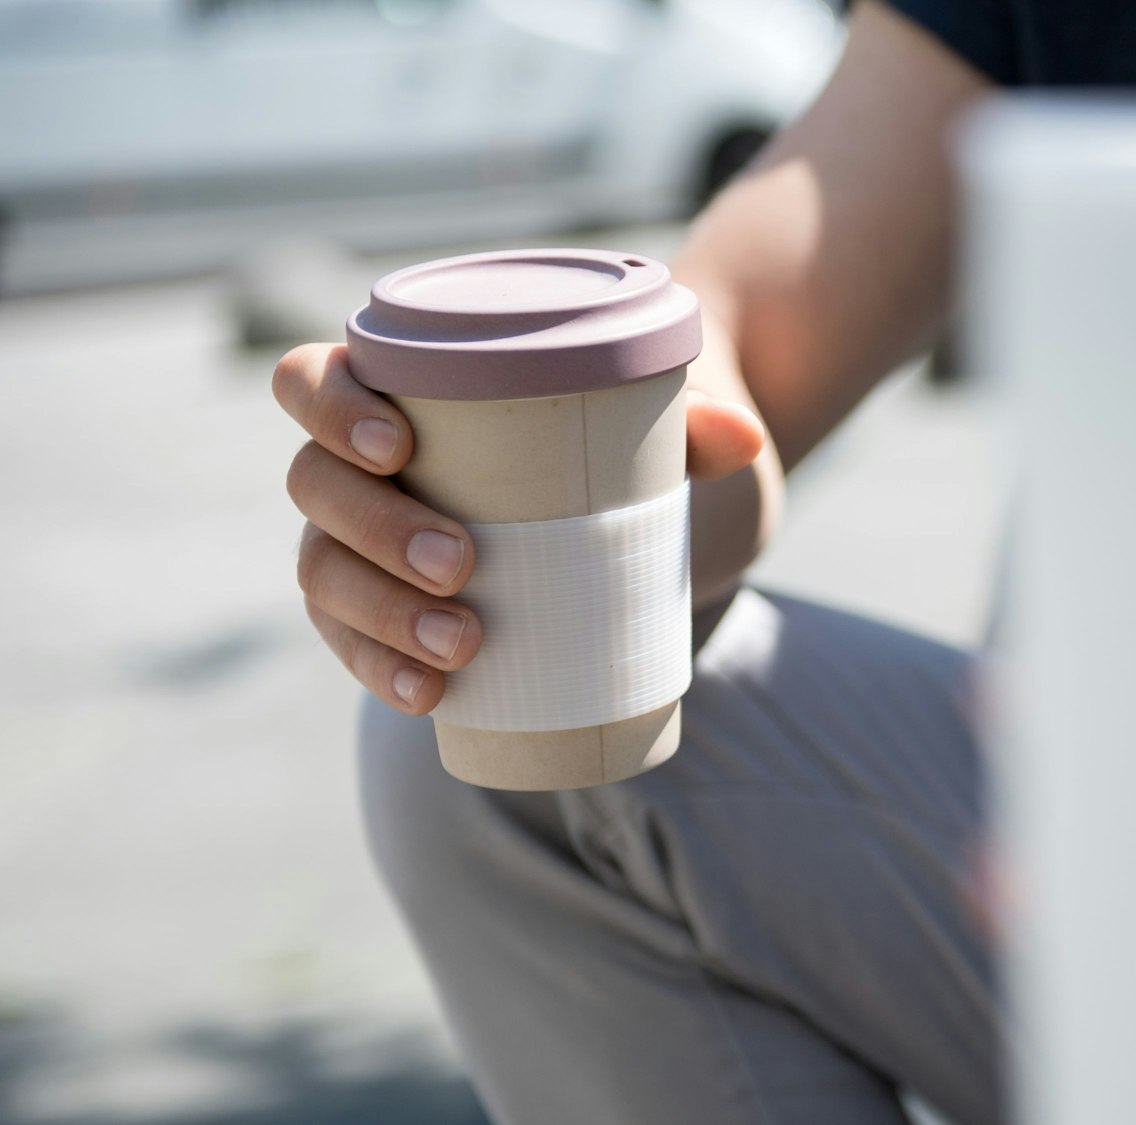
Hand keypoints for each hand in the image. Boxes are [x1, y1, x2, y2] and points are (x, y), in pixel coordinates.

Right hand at [274, 343, 764, 714]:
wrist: (661, 510)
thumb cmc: (641, 439)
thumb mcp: (670, 427)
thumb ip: (701, 423)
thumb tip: (744, 439)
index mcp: (406, 388)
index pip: (313, 379)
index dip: (331, 407)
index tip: (398, 446)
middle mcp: (367, 464)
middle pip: (316, 486)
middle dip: (376, 531)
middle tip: (463, 566)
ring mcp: (372, 541)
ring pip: (325, 571)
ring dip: (377, 615)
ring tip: (459, 649)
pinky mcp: (398, 610)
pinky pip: (356, 641)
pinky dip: (382, 670)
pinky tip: (427, 698)